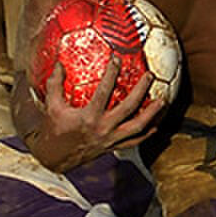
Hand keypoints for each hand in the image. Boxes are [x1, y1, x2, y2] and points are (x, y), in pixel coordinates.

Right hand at [28, 59, 162, 172]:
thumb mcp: (52, 106)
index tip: (117, 58)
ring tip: (163, 101)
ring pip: (138, 127)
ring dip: (152, 114)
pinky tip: (156, 124)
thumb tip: (59, 63)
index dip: (111, 73)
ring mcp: (111, 140)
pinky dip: (147, 133)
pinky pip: (135, 141)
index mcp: (89, 117)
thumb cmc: (54, 130)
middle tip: (150, 76)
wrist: (56, 158)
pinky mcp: (114, 147)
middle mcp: (103, 128)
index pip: (104, 91)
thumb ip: (55, 84)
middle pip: (128, 108)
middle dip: (141, 90)